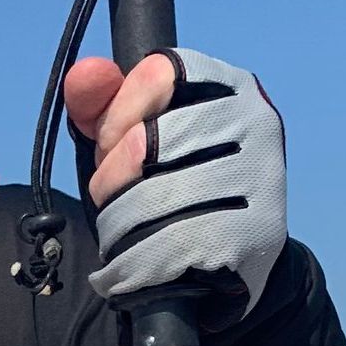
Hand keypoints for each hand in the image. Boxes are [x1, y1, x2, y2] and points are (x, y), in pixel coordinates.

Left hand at [65, 49, 286, 326]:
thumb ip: (102, 102)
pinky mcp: (255, 232)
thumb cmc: (176, 186)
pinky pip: (170, 246)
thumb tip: (84, 72)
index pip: (158, 74)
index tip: (111, 146)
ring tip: (115, 242)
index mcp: (230, 86)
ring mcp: (261, 175)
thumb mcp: (134, 138)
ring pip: (154, 198)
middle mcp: (257, 121)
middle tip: (109, 203)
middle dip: (108, 180)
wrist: (236, 258)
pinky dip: (132, 266)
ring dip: (116, 229)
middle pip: (146, 141)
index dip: (118, 114)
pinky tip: (124, 273)